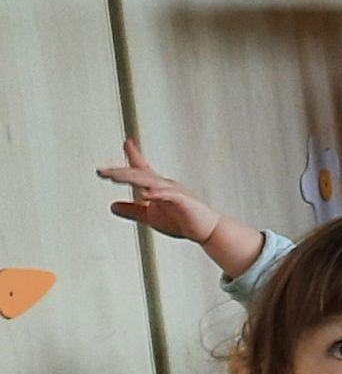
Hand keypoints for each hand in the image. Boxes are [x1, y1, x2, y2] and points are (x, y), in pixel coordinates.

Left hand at [98, 140, 222, 241]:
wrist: (209, 231)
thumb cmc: (184, 220)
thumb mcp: (150, 216)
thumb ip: (132, 210)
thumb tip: (112, 206)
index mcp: (158, 186)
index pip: (142, 169)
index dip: (133, 155)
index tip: (126, 142)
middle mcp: (166, 185)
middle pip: (139, 174)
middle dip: (120, 172)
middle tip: (102, 171)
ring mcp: (175, 192)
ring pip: (150, 181)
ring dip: (132, 178)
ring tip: (115, 177)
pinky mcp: (184, 202)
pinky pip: (169, 196)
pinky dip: (157, 194)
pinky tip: (145, 194)